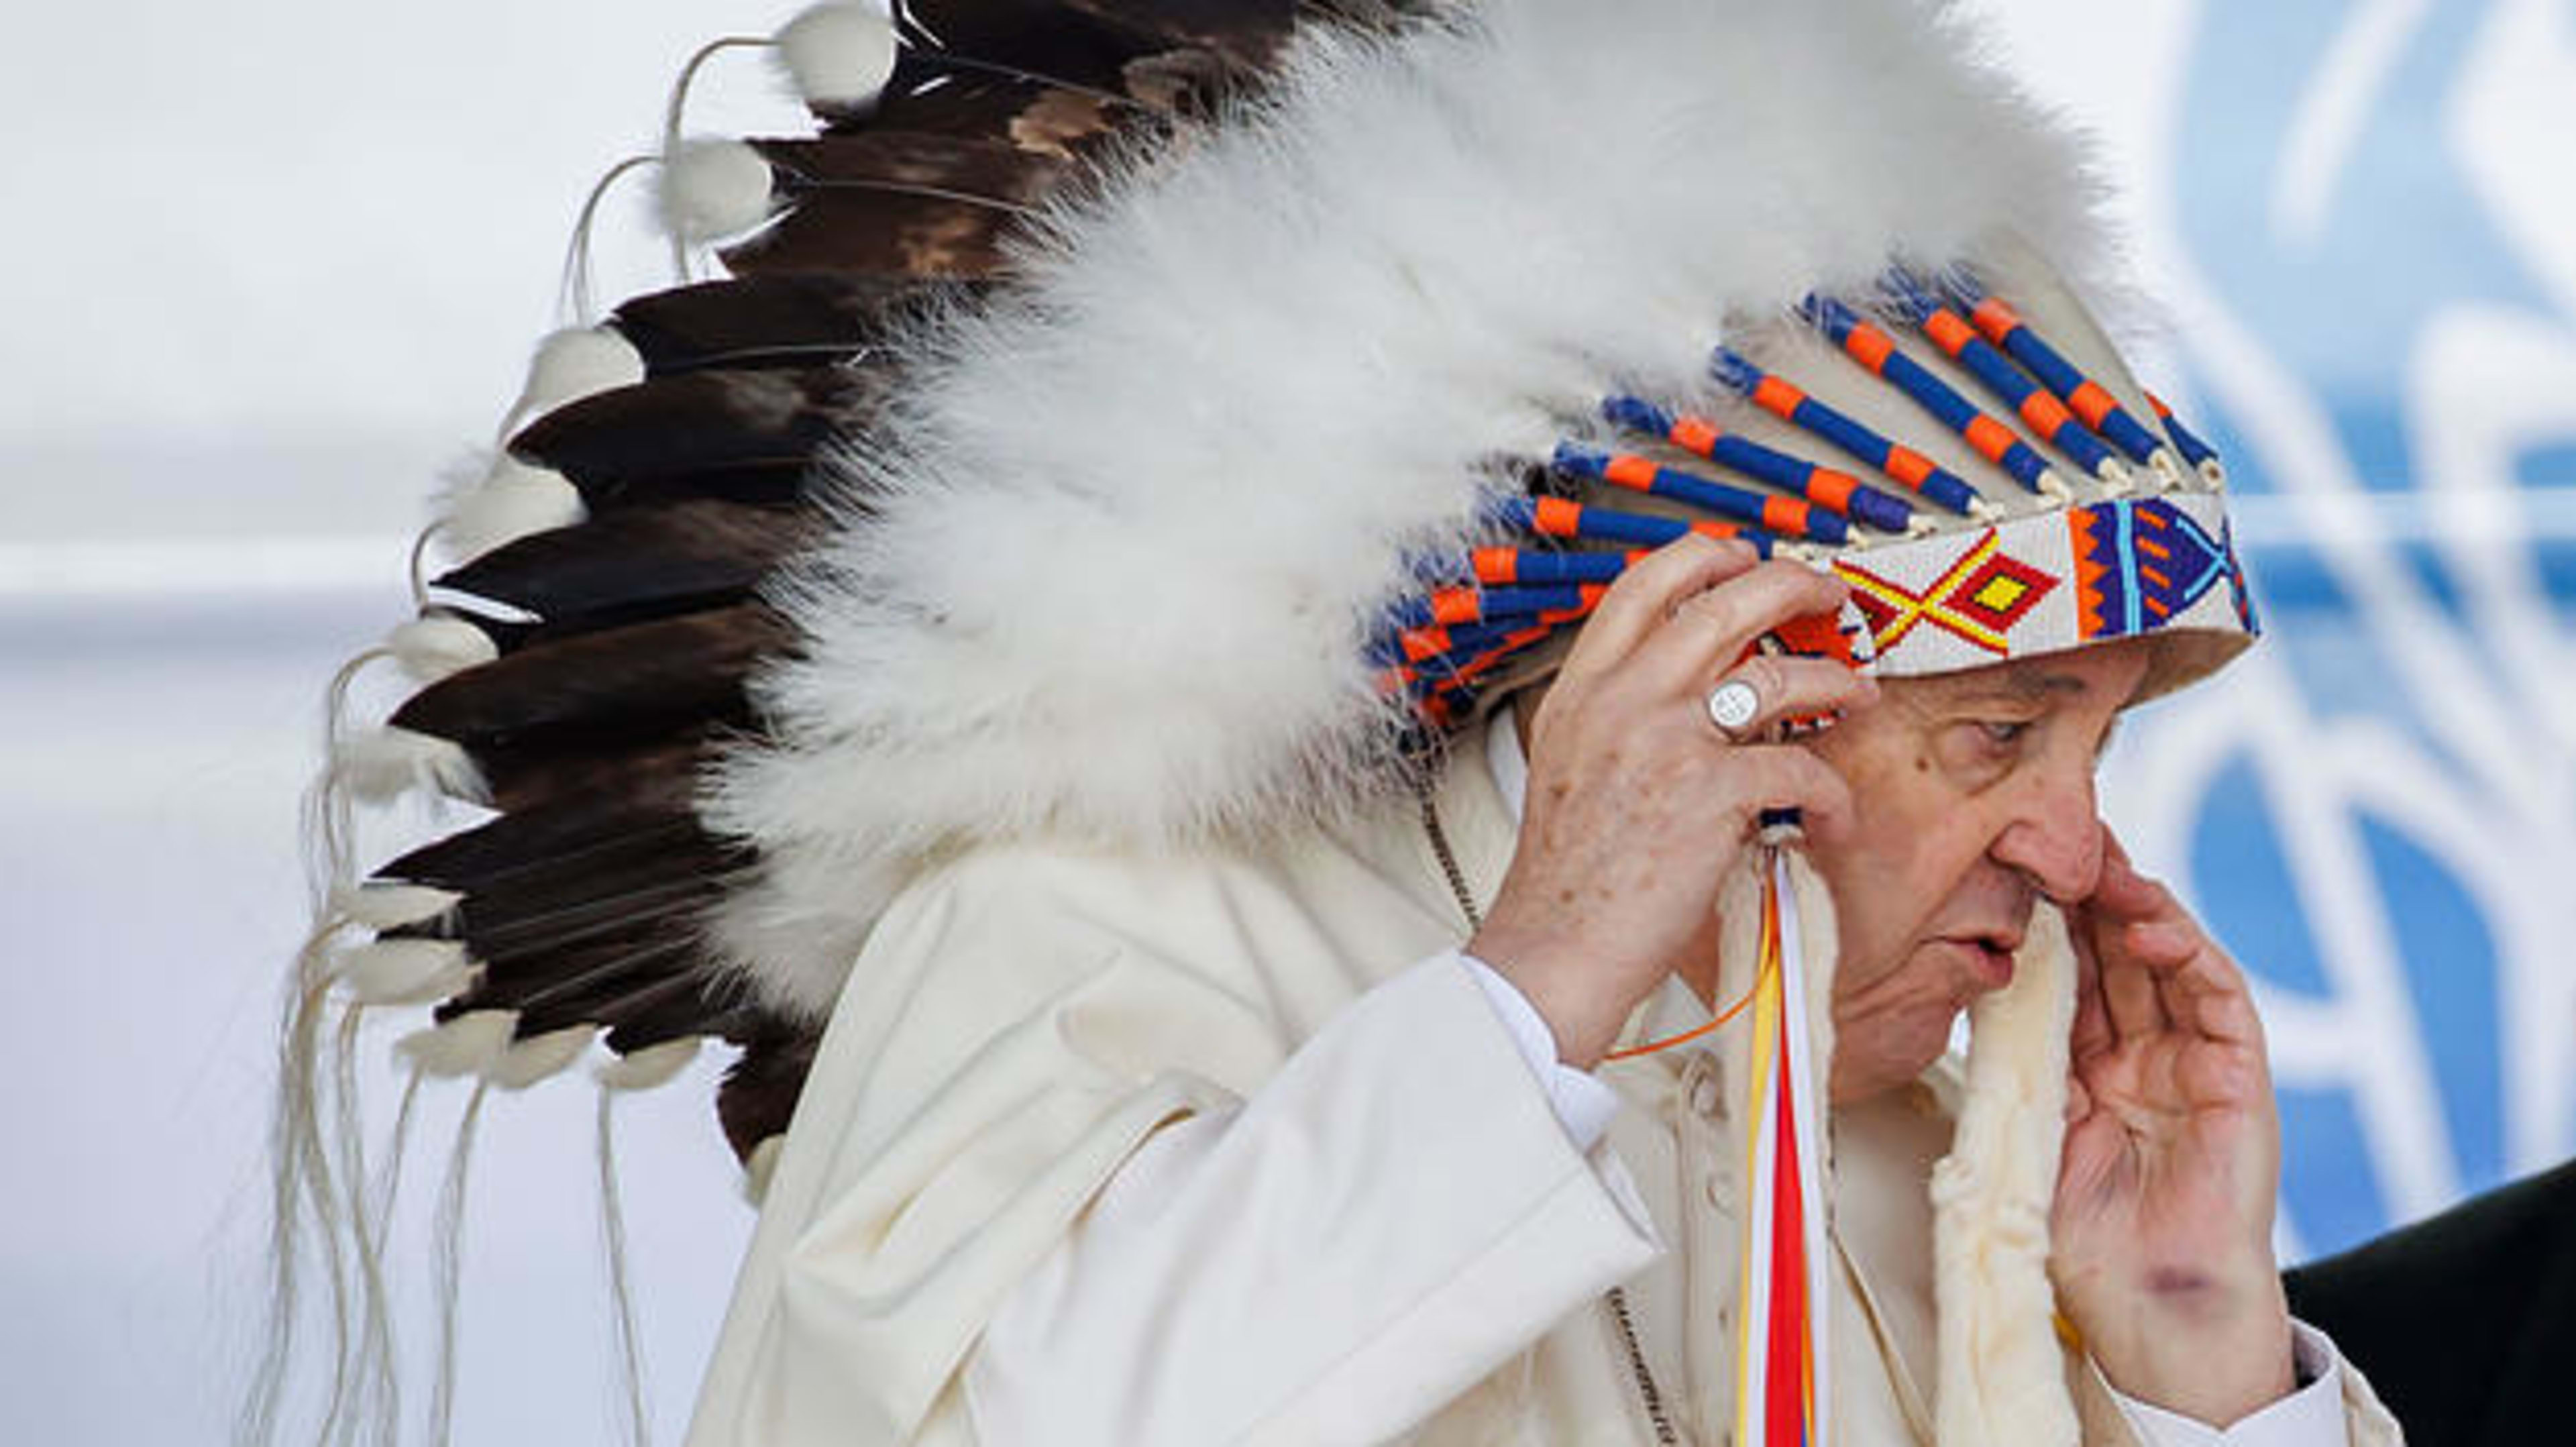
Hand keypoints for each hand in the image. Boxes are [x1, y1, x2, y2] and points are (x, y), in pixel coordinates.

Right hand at [1466, 535, 1873, 1067]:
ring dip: (1832, 676)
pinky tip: (1833, 814)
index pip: (1643, 586)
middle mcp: (1622, 701)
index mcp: (1583, 689)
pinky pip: (1800, 771)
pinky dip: (1831, 794)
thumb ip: (1619, 714)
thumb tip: (1696, 692)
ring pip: (1776, 673)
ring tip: (1855, 688)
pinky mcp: (1711, 797)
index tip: (1744, 557)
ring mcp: (1667, 743)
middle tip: (1826, 595)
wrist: (1554, 947)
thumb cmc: (1569, 876)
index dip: (1705, 556)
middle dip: (1791, 585)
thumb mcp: (1571, 764)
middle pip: (1721, 602)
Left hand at [2050, 831, 2295, 1425]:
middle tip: (2060, 835)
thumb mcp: (2026, 1130)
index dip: (2044, 918)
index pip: (2065, 972)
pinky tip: (2156, 927)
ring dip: (2138, 907)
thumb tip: (1960, 984)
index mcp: (2084, 1065)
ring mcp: (2191, 1061)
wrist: (2149, 1310)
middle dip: (2089, 892)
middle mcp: (2139, 1053)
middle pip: (2115, 951)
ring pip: (2168, 961)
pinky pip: (2220, 1001)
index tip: (2010, 862)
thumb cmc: (2081, 1240)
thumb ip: (2011, 1061)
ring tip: (2104, 866)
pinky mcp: (2236, 1078)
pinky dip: (2191, 957)